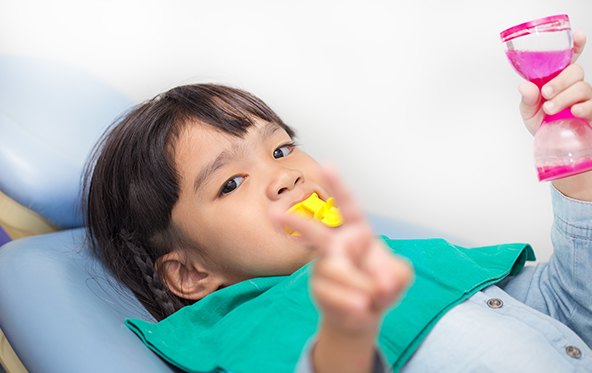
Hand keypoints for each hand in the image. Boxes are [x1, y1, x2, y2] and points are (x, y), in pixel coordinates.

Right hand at [273, 166, 412, 335]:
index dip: (337, 186)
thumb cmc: (381, 285)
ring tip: (370, 301)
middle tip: (273, 215)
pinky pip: (331, 293)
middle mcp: (336, 244)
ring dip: (358, 286)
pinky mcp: (319, 287)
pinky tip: (360, 308)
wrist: (365, 315)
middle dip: (297, 222)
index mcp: (357, 231)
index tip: (326, 165)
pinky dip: (350, 302)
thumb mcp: (399, 276)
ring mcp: (324, 266)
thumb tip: (382, 282)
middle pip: (314, 231)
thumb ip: (396, 273)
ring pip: (334, 270)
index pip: (347, 205)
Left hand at [519, 31, 591, 134]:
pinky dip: (584, 107)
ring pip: (582, 87)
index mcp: (557, 79)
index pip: (569, 59)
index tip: (579, 36)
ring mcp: (585, 98)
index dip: (575, 46)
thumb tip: (524, 86)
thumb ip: (527, 98)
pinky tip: (574, 111)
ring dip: (564, 97)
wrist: (553, 147)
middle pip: (575, 71)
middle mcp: (573, 86)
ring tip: (550, 109)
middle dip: (559, 81)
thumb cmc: (543, 124)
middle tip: (545, 94)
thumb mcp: (529, 111)